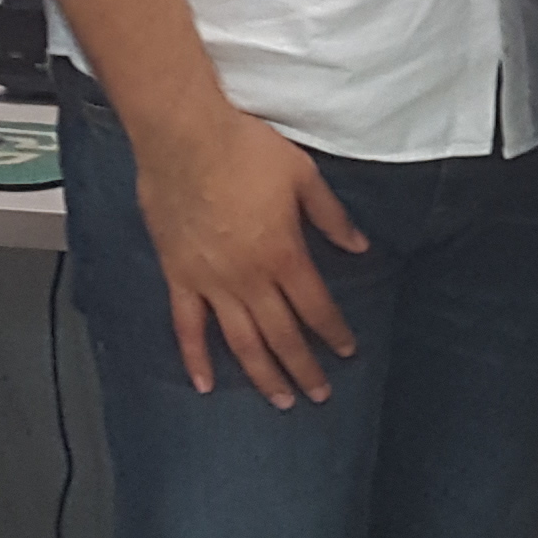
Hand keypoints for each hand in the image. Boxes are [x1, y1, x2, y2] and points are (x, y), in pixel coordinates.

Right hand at [124, 99, 371, 405]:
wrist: (184, 136)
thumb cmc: (246, 149)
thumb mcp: (304, 176)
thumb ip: (332, 217)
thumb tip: (360, 246)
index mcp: (283, 254)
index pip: (315, 307)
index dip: (333, 332)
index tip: (347, 351)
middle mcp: (248, 278)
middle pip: (282, 335)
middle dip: (304, 368)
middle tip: (320, 394)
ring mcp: (210, 281)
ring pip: (240, 341)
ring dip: (262, 375)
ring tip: (279, 401)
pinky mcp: (178, 276)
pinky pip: (186, 326)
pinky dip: (195, 357)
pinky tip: (204, 384)